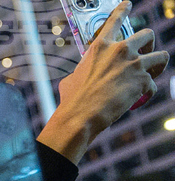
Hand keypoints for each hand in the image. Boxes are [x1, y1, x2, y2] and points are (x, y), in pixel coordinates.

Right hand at [41, 2, 168, 162]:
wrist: (80, 116)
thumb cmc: (72, 100)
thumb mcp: (73, 78)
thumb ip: (85, 70)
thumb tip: (82, 76)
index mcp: (100, 47)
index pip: (114, 20)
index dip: (122, 10)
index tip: (127, 4)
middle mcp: (120, 50)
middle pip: (147, 35)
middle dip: (150, 44)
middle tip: (146, 55)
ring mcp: (134, 64)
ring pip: (161, 56)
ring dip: (158, 66)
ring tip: (152, 75)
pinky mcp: (143, 80)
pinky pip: (153, 85)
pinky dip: (147, 93)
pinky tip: (138, 100)